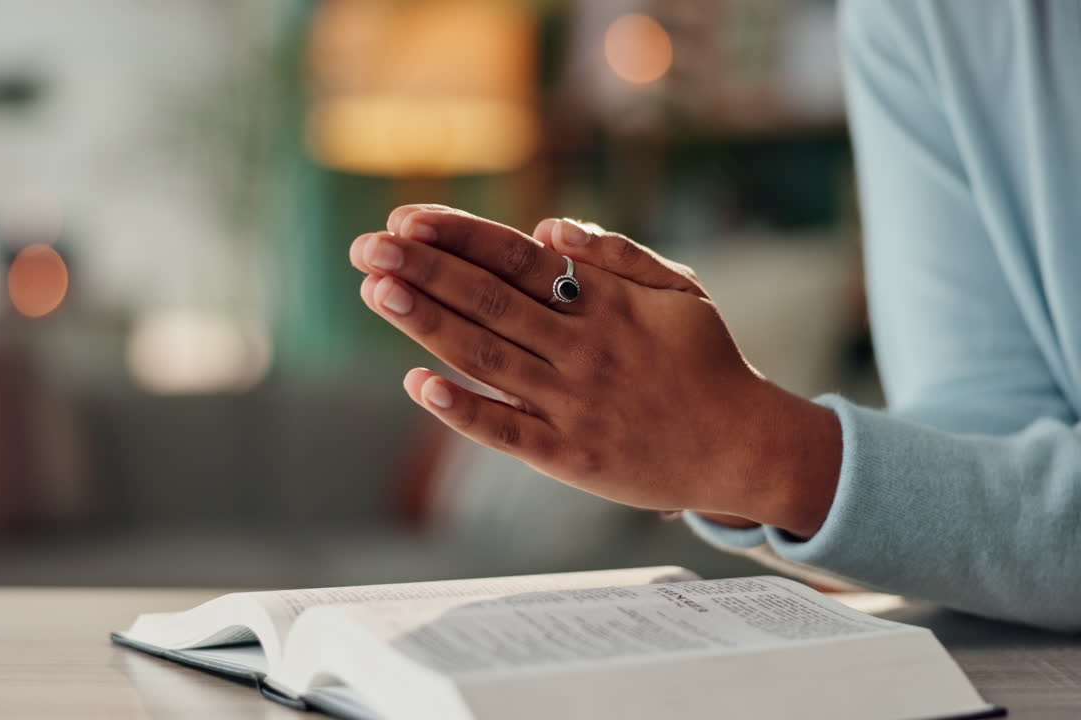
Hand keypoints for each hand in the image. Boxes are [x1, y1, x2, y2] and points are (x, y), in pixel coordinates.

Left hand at [349, 206, 839, 536]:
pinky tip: (417, 384)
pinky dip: (463, 409)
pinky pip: (506, 431)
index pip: (516, 257)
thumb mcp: (679, 288)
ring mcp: (573, 404)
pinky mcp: (569, 457)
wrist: (743, 446)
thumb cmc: (705, 360)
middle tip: (366, 249)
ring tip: (377, 292)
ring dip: (428, 325)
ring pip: (488, 358)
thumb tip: (546, 225)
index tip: (406, 220)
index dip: (458, 236)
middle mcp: (582, 348)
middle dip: (423, 271)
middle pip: (489, 301)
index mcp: (604, 302)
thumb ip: (616, 253)